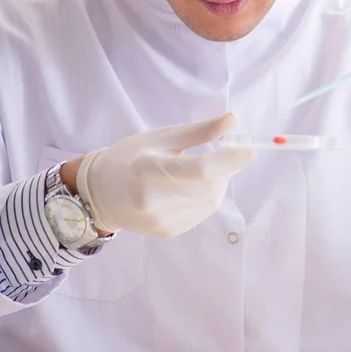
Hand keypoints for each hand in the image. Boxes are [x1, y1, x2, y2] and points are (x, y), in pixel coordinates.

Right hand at [75, 113, 254, 237]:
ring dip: (219, 183)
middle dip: (226, 170)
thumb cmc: (131, 157)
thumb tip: (234, 120)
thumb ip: (201, 131)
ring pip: (210, 202)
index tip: (249, 150)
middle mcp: (152, 201)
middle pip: (209, 187)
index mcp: (147, 170)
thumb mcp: (163, 137)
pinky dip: (208, 197)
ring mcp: (160, 221)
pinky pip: (202, 212)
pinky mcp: (167, 232)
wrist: (99, 193)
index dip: (229, 160)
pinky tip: (193, 187)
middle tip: (224, 155)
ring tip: (202, 170)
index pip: (199, 169)